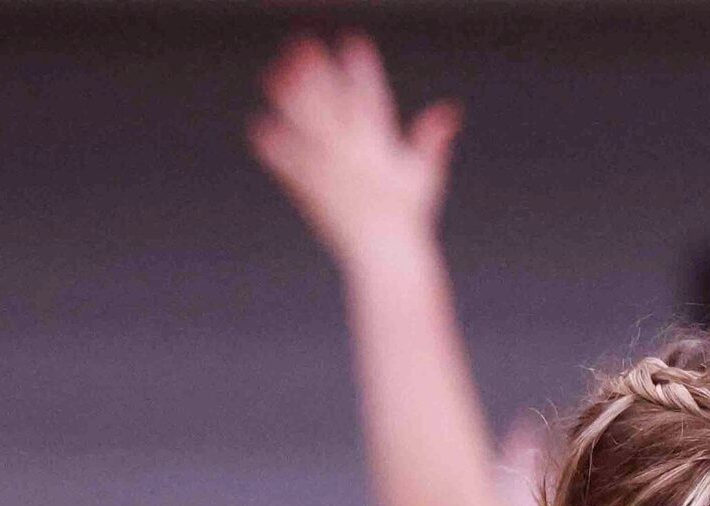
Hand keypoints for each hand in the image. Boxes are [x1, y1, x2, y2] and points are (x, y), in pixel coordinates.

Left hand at [251, 33, 461, 270]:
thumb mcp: (425, 177)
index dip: (363, 69)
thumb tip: (449, 111)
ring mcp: (330, 173)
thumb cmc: (408, 219)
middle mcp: (354, 155)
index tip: (354, 41)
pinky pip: (290, 166)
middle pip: (333, 104)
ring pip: (307, 128)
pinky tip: (260, 129)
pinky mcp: (312, 193)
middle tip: (303, 44)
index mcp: (382, 147)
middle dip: (318, 73)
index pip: (373, 99)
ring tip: (274, 74)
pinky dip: (275, 148)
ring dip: (290, 99)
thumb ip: (430, 140)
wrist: (386, 259)